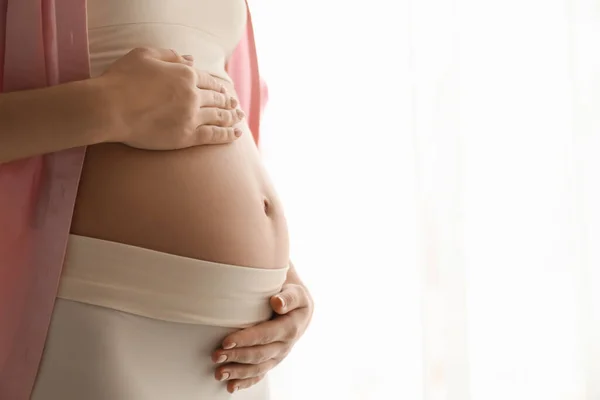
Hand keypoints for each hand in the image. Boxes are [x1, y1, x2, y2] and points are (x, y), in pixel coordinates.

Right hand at [97, 47, 244, 148]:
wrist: (110, 108)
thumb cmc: (122, 79)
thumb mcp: (144, 55)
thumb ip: (170, 55)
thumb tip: (190, 59)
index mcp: (185, 73)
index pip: (208, 79)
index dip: (218, 85)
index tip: (225, 90)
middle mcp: (193, 94)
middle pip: (217, 98)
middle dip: (228, 101)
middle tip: (236, 105)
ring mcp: (191, 116)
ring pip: (219, 116)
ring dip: (232, 117)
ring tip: (240, 118)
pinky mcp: (186, 136)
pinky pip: (214, 135)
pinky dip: (228, 135)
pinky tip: (237, 134)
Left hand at [212, 283, 313, 392]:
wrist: (299, 310)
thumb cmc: (293, 298)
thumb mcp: (296, 293)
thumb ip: (289, 297)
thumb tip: (277, 303)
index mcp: (290, 328)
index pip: (266, 335)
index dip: (246, 339)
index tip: (227, 341)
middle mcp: (285, 345)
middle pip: (259, 354)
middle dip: (236, 356)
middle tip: (216, 355)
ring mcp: (278, 356)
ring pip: (258, 368)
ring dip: (237, 372)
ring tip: (219, 373)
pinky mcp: (272, 361)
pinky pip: (259, 375)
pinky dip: (245, 382)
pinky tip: (230, 386)